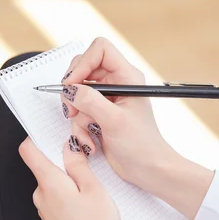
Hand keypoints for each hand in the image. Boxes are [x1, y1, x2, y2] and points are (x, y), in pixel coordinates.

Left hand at [19, 136, 120, 219]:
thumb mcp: (94, 190)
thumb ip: (79, 165)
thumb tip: (68, 146)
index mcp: (48, 183)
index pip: (28, 151)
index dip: (37, 137)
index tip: (52, 131)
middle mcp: (40, 196)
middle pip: (44, 166)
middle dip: (62, 160)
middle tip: (87, 159)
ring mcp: (45, 211)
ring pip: (53, 183)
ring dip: (69, 179)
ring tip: (93, 184)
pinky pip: (57, 198)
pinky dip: (70, 194)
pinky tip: (88, 202)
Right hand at [60, 38, 213, 219]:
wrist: (148, 170)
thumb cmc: (142, 145)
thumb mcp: (115, 121)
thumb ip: (91, 101)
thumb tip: (70, 89)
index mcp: (127, 77)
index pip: (100, 50)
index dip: (83, 63)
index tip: (73, 84)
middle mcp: (116, 84)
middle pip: (82, 69)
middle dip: (74, 91)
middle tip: (73, 110)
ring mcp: (106, 100)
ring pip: (76, 94)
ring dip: (77, 115)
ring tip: (88, 132)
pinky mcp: (98, 116)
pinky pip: (78, 113)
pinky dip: (79, 129)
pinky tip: (91, 143)